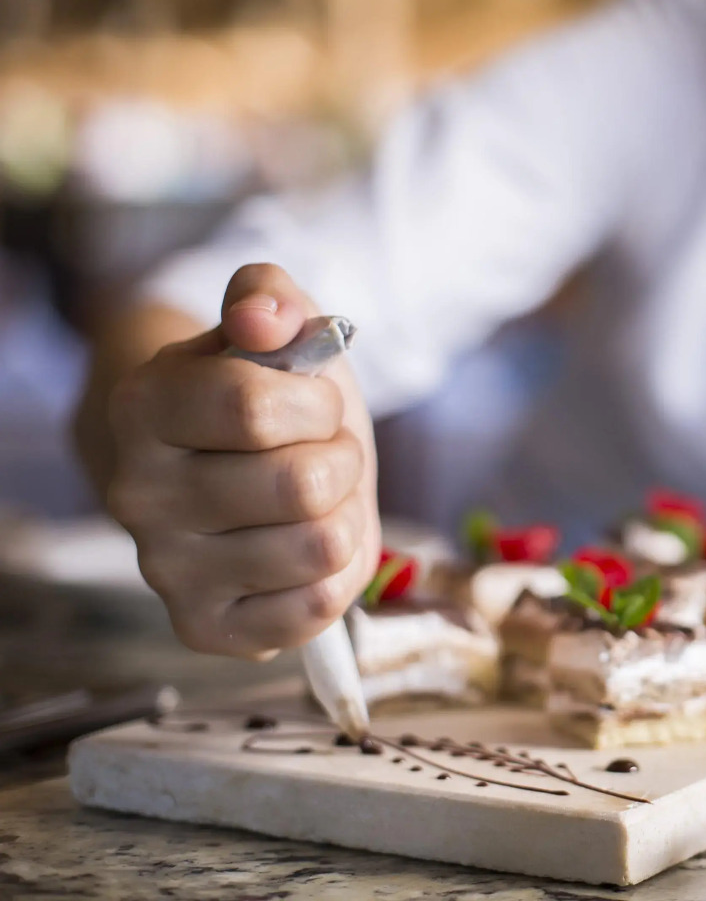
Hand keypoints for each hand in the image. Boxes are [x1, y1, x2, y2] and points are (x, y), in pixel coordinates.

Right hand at [104, 264, 380, 657]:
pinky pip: (318, 606)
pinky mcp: (205, 628)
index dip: (316, 403)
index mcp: (145, 407)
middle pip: (301, 485)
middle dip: (341, 459)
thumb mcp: (272, 328)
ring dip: (346, 515)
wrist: (228, 463)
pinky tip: (308, 549)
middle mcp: (138, 496)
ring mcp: (166, 571)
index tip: (314, 401)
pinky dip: (340, 573)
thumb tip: (264, 317)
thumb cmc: (262, 390)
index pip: (255, 409)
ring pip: (321, 546)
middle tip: (320, 453)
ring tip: (314, 499)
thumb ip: (271, 298)